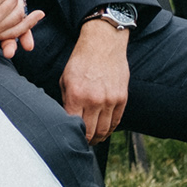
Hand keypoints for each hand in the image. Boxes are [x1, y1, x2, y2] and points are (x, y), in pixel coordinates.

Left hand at [60, 20, 129, 142]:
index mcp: (76, 95)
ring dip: (98, 138)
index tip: (70, 139)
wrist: (103, 43)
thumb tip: (67, 120)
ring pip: (105, 130)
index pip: (74, 126)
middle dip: (85, 140)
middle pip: (90, 132)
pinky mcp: (122, 98)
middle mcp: (94, 100)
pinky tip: (104, 131)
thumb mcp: (65, 79)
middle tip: (82, 143)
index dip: (72, 135)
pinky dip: (110, 129)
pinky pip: (117, 121)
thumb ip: (66, 100)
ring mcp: (110, 100)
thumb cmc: (81, 60)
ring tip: (93, 139)